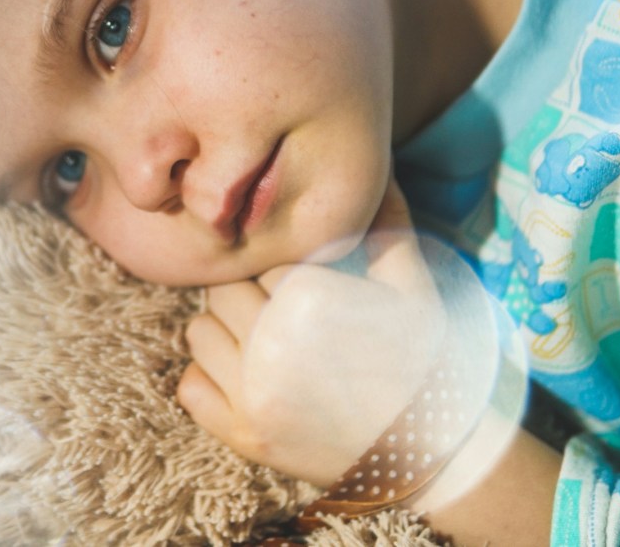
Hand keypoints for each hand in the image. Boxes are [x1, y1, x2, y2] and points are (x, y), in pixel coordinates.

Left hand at [177, 179, 446, 485]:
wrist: (430, 453)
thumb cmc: (423, 360)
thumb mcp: (414, 288)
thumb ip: (388, 223)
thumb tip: (378, 166)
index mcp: (310, 299)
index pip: (259, 257)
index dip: (281, 268)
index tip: (304, 285)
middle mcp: (272, 345)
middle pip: (222, 290)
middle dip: (250, 296)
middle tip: (286, 316)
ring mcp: (252, 396)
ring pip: (199, 331)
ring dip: (228, 334)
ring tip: (271, 347)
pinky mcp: (241, 436)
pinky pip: (189, 386)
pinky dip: (211, 381)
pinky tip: (252, 381)